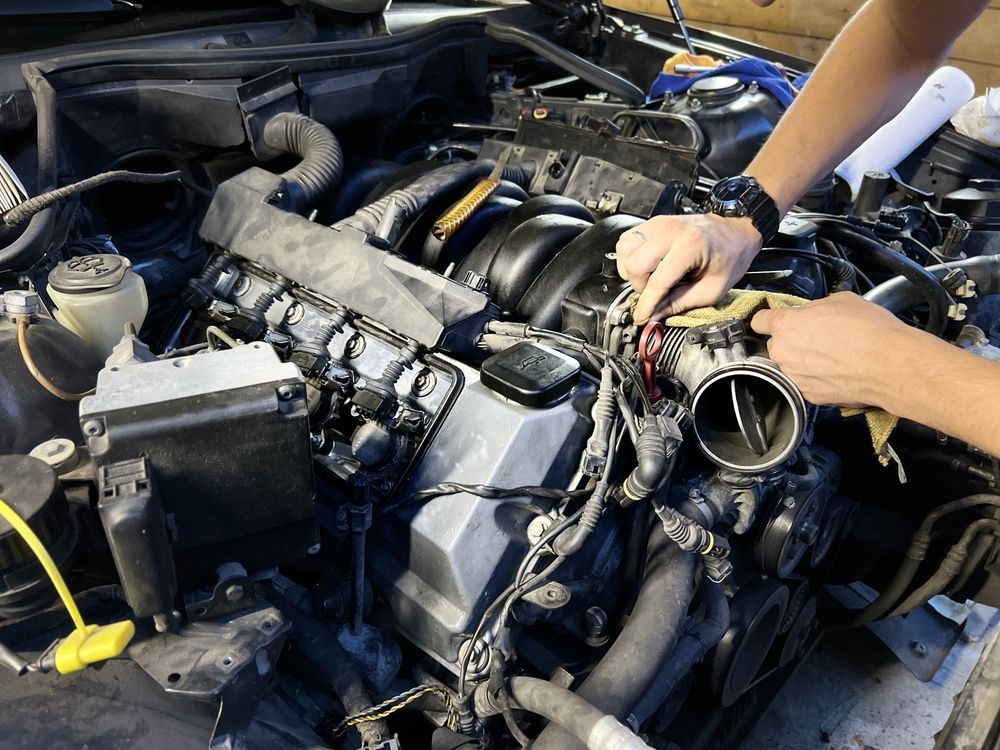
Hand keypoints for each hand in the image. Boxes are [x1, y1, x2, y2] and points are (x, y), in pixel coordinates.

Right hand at [615, 214, 761, 323]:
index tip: (642, 317)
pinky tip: (643, 265)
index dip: (647, 304)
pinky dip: (628, 256)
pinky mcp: (653, 222)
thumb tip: (655, 314)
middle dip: (639, 286)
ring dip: (631, 271)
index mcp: (690, 246)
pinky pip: (626, 240)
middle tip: (653, 293)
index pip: (658, 281)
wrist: (736, 229)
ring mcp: (659, 224)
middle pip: (635, 265)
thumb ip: (681, 302)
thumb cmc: (730, 256)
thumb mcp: (712, 289)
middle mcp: (671, 231)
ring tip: (647, 278)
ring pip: (625, 251)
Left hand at [750, 292, 919, 407]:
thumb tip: (813, 314)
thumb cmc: (869, 330)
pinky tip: (838, 371)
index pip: (759, 321)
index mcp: (786, 325)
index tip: (775, 322)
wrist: (889, 364)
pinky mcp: (809, 395)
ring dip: (805, 361)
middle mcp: (784, 352)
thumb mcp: (840, 301)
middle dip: (793, 341)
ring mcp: (794, 376)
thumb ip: (815, 308)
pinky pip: (806, 383)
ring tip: (834, 356)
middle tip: (818, 338)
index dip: (768, 320)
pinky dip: (818, 378)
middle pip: (777, 345)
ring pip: (791, 365)